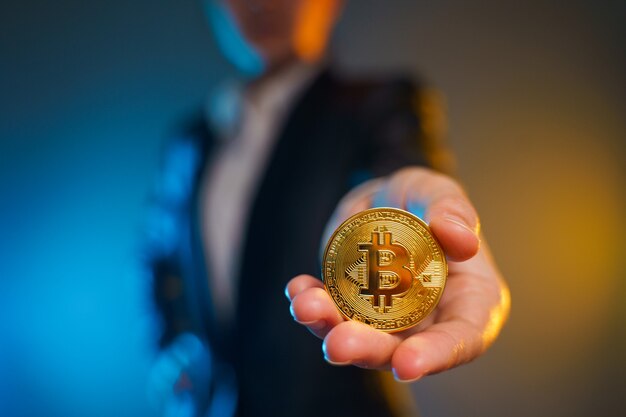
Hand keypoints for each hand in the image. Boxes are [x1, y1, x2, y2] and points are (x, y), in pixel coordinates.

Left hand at [285, 167, 509, 381]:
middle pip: (399, 349)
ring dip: (328, 327)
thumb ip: (453, 210)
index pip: (460, 340)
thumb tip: (462, 240)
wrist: (385, 198)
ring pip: (358, 338)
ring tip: (306, 307)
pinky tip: (298, 290)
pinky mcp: (351, 311)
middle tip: (338, 345)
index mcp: (469, 303)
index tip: (406, 365)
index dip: (435, 356)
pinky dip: (311, 304)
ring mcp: (386, 321)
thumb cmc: (423, 200)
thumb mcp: (439, 191)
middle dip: (366, 349)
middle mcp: (427, 322)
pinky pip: (330, 314)